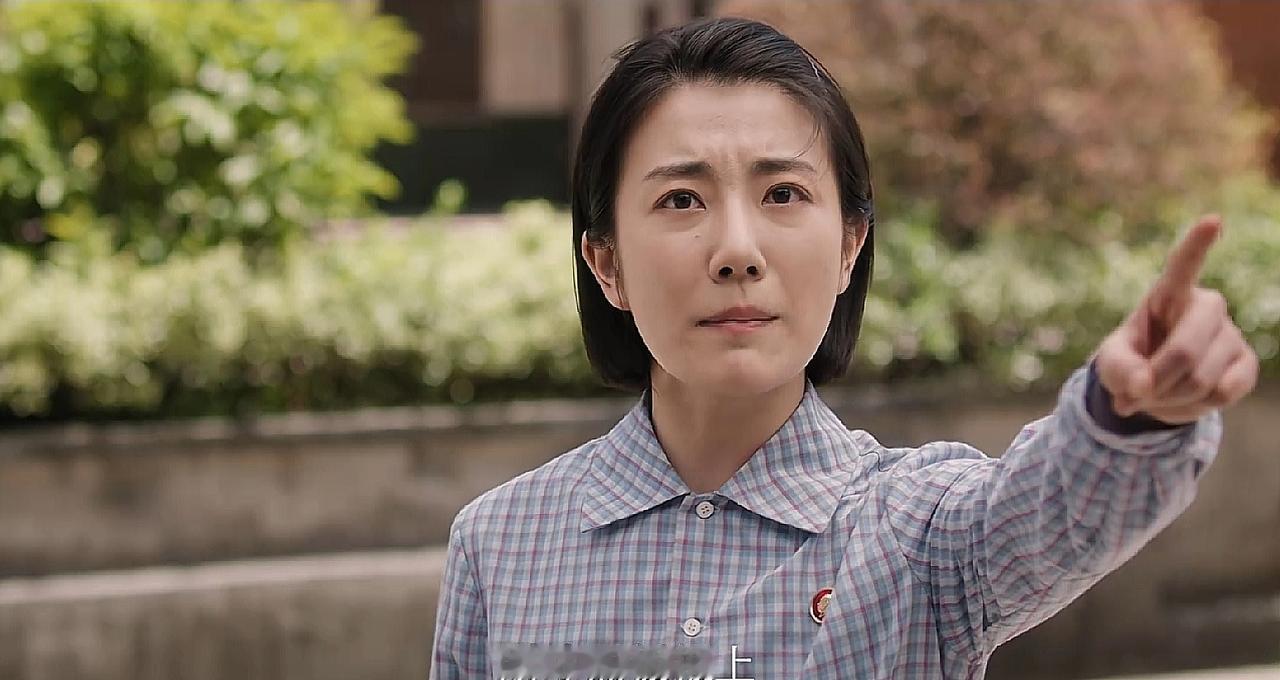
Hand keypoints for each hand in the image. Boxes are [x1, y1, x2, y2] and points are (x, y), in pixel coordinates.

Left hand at [1092, 215, 1258, 424]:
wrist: (1156, 387)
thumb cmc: (1132, 363)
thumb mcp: (1112, 365)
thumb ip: (1118, 372)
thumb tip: (1142, 387)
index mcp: (1168, 295)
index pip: (1183, 266)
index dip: (1197, 245)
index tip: (1212, 220)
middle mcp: (1207, 307)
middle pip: (1185, 351)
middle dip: (1157, 382)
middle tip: (1135, 395)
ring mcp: (1230, 334)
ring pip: (1202, 379)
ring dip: (1170, 398)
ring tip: (1158, 394)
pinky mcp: (1247, 364)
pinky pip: (1223, 393)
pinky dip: (1196, 406)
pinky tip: (1188, 396)